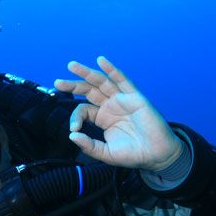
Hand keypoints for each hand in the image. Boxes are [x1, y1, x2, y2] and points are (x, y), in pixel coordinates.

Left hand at [54, 56, 185, 171]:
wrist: (157, 154)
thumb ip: (89, 146)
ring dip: (86, 72)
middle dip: (73, 85)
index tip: (74, 129)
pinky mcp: (135, 97)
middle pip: (88, 90)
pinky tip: (101, 60)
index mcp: (103, 118)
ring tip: (71, 65)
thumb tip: (72, 136)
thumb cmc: (133, 154)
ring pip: (102, 82)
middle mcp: (111, 106)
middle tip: (58, 83)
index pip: (84, 109)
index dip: (75, 116)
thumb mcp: (106, 153)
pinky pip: (122, 80)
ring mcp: (122, 99)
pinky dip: (111, 69)